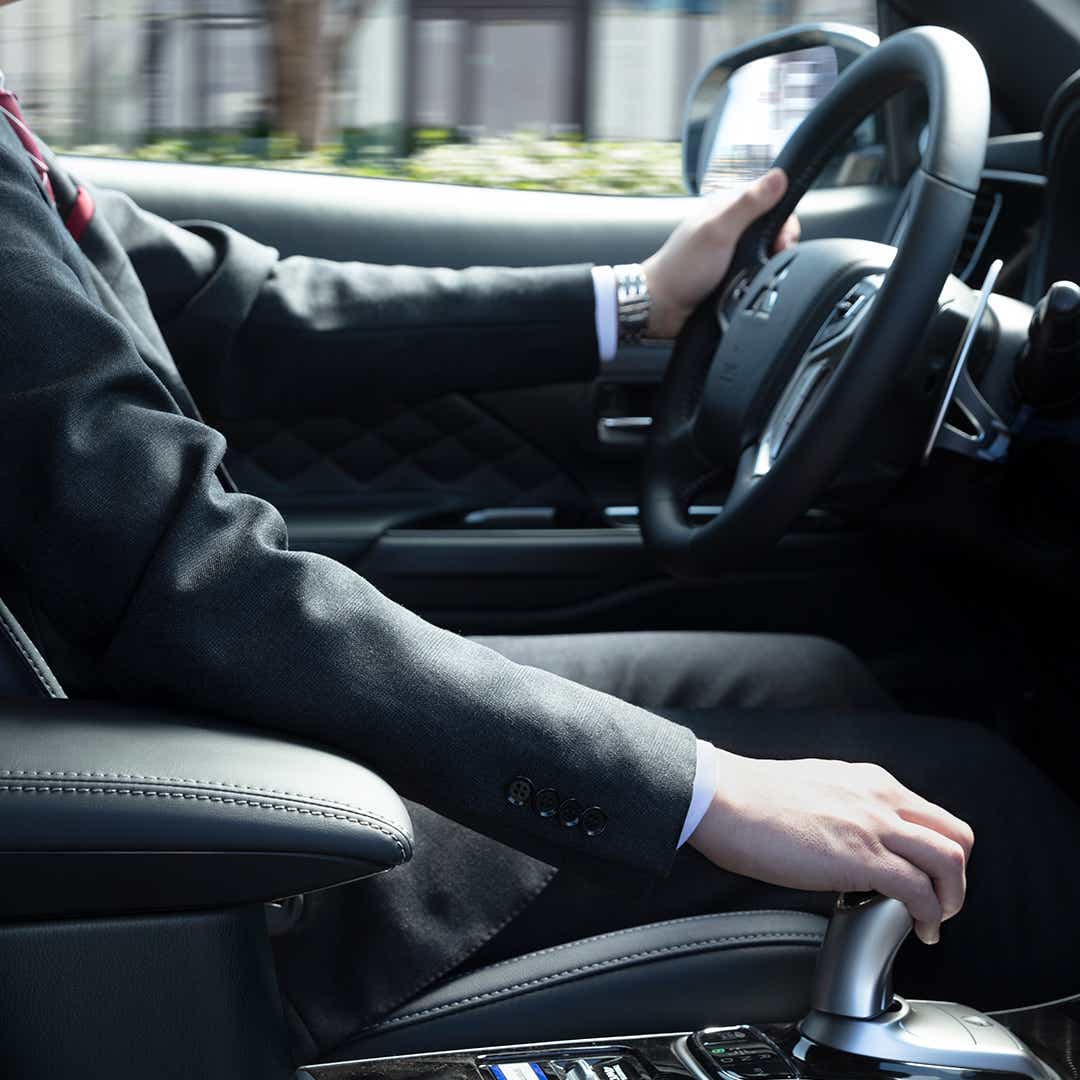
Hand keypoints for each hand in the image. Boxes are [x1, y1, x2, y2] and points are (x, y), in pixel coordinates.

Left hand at [643, 168, 799, 339]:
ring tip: (757, 275)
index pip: (773, 200)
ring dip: (768, 264)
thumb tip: (779, 176)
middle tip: (771, 259)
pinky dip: (758, 278)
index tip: (781, 240)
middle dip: (779, 245)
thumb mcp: (718, 232)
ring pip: (768, 251)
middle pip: (773, 228)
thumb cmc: (683, 268)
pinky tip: (751, 285)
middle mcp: (731, 225)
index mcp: (728, 207)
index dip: (784, 220)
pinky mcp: (731, 272)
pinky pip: (757, 271)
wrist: (661, 306)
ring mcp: (731, 249)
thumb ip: (749, 204)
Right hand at [688, 747, 974, 945]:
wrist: (722, 797)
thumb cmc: (750, 797)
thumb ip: (842, 808)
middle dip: (956, 876)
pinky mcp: (862, 858)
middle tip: (939, 902)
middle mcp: (880, 798)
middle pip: (956, 835)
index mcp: (869, 782)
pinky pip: (920, 892)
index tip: (924, 877)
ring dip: (951, 900)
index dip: (938, 852)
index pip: (931, 815)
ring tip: (934, 922)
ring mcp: (874, 826)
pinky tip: (919, 930)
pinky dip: (930, 916)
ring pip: (950, 862)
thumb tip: (846, 837)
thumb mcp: (813, 788)